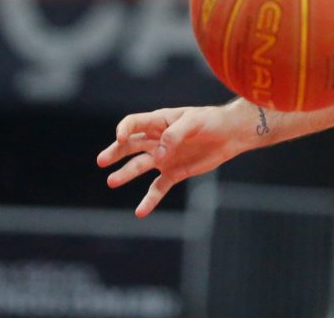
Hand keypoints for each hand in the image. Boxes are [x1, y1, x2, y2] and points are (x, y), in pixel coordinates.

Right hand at [96, 103, 249, 217]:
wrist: (231, 134)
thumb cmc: (212, 121)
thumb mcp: (194, 121)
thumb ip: (174, 135)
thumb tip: (158, 154)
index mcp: (159, 122)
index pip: (134, 123)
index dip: (125, 129)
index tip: (120, 137)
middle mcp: (156, 140)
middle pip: (130, 146)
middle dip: (115, 152)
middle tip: (101, 160)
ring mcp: (164, 157)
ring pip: (140, 166)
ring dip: (125, 174)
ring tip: (111, 181)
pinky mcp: (174, 172)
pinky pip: (158, 188)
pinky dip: (149, 200)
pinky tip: (140, 212)